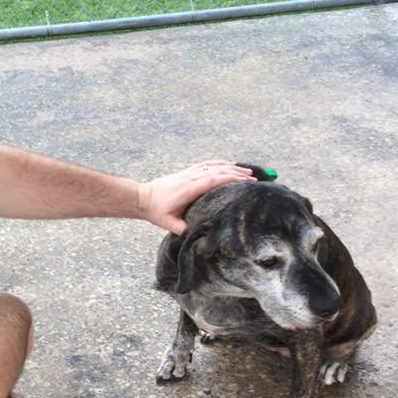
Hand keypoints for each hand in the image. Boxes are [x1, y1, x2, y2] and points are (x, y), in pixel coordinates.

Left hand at [137, 160, 254, 234]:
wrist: (143, 198)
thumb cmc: (156, 212)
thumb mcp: (168, 223)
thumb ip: (182, 228)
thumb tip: (196, 234)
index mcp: (188, 189)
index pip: (214, 180)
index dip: (231, 179)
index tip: (246, 181)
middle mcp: (190, 177)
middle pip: (218, 171)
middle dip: (237, 173)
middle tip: (254, 178)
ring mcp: (189, 173)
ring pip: (214, 166)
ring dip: (231, 167)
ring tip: (247, 171)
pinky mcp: (187, 172)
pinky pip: (207, 165)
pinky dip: (220, 164)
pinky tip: (230, 165)